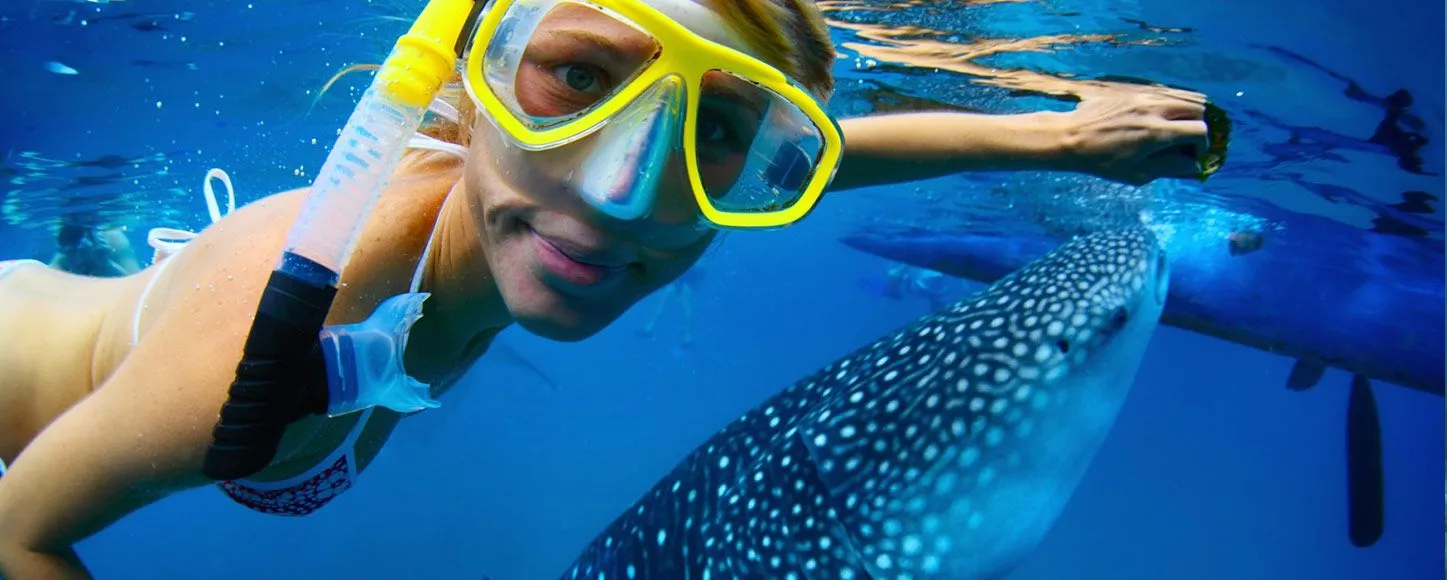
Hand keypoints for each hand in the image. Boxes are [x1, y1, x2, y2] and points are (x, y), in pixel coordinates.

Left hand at [1059, 89, 1209, 185]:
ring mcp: (1144, 96)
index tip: (1191, 155)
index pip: (1199, 130)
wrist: (1071, 137)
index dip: (1202, 145)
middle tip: (1185, 141)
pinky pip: (1166, 91)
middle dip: (1197, 126)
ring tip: (1175, 129)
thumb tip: (1194, 165)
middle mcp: (1154, 109)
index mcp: (1156, 133)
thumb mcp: (1138, 174)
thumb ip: (1170, 168)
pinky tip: (1160, 118)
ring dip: (1186, 113)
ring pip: (1184, 96)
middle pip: (1198, 109)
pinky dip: (1172, 104)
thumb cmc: (1102, 161)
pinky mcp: (1135, 90)